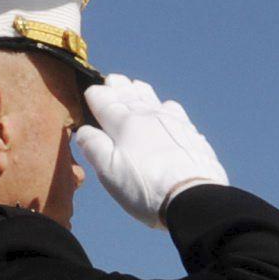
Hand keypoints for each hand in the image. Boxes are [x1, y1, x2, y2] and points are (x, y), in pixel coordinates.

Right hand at [71, 75, 226, 225]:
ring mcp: (174, 123)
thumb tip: (84, 130)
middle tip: (113, 79)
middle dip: (119, 86)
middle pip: (130, 94)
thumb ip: (94, 147)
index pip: (105, 101)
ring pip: (154, 99)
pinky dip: (165, 107)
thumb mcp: (109, 171)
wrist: (194, 199)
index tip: (91, 92)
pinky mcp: (192, 135)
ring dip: (142, 92)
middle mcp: (150, 116)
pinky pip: (176, 113)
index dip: (96, 94)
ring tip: (136, 87)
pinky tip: (167, 110)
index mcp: (125, 123)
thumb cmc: (146, 188)